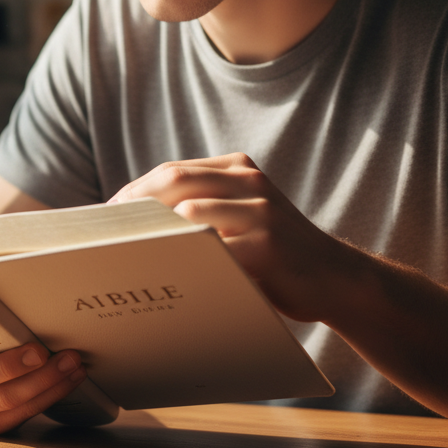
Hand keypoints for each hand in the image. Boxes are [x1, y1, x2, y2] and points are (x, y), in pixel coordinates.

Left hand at [110, 153, 349, 323]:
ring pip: (188, 213)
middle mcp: (248, 181)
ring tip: (130, 252)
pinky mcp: (267, 245)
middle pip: (173, 182)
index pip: (171, 172)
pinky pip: (213, 248)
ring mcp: (260, 211)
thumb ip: (202, 207)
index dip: (135, 191)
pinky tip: (166, 271)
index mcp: (237, 168)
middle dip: (135, 207)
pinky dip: (185, 258)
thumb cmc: (275, 253)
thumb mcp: (242, 215)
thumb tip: (135, 221)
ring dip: (155, 233)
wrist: (338, 279)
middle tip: (109, 234)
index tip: (109, 214)